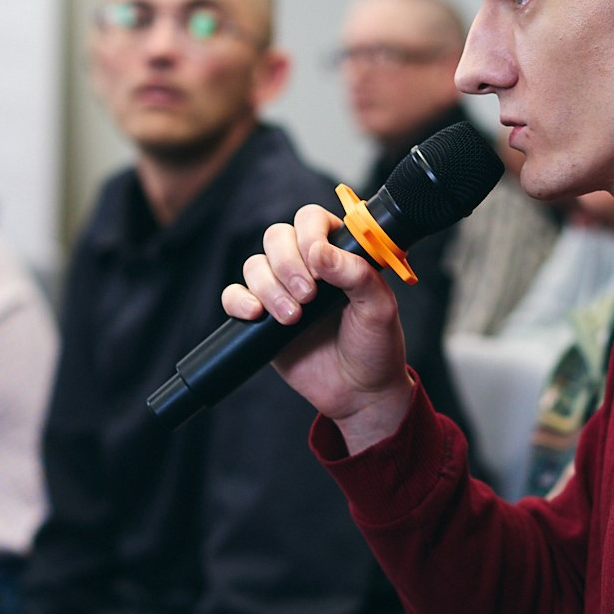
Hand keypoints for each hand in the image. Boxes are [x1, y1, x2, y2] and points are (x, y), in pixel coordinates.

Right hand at [221, 205, 412, 452]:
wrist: (359, 393)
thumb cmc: (376, 346)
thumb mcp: (379, 308)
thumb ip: (356, 275)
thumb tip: (320, 252)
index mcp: (339, 252)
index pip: (312, 220)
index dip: (310, 235)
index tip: (320, 266)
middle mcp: (307, 265)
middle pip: (277, 237)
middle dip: (287, 264)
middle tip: (307, 296)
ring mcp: (282, 289)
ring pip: (254, 265)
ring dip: (269, 288)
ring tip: (293, 318)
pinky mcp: (261, 317)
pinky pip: (235, 295)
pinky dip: (239, 301)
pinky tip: (257, 315)